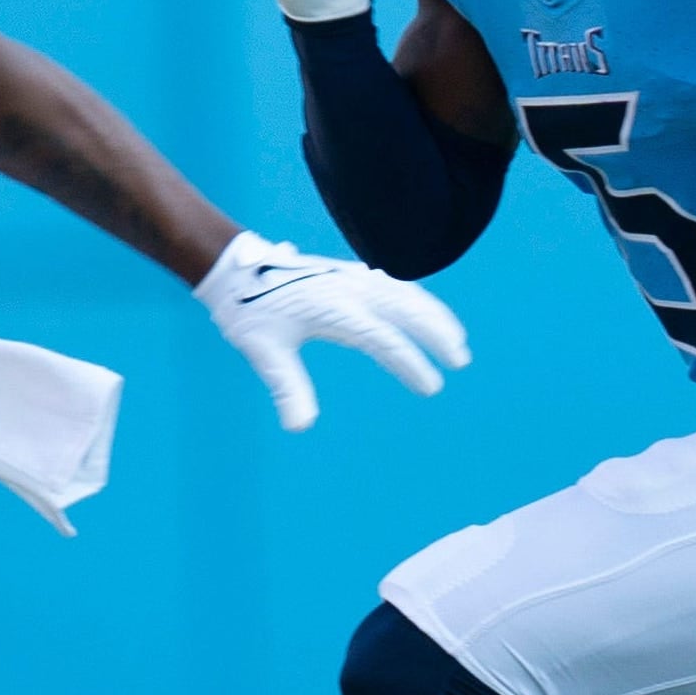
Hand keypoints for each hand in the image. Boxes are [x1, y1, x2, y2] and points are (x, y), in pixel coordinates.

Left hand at [194, 231, 469, 430]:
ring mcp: (350, 277)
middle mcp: (348, 289)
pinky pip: (393, 285)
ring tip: (456, 340)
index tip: (431, 386)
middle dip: (437, 333)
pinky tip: (425, 313)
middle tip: (460, 360)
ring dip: (434, 315)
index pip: (383, 339)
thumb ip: (288, 389)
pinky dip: (416, 300)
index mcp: (333, 308)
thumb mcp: (265, 353)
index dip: (410, 363)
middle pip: (407, 308)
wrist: (234, 267)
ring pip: (405, 293)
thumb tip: (300, 427)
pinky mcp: (348, 273)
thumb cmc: (248, 310)